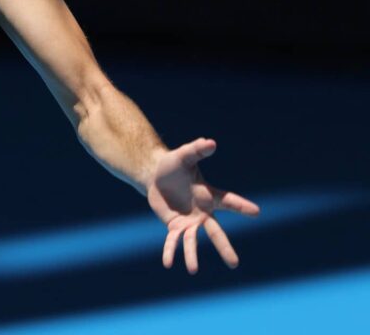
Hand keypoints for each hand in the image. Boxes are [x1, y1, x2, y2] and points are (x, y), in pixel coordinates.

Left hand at [146, 137, 260, 273]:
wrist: (155, 175)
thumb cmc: (174, 164)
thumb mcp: (184, 156)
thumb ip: (196, 150)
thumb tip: (209, 141)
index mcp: (208, 196)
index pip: (228, 201)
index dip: (241, 206)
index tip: (256, 212)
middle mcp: (201, 213)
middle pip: (215, 233)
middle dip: (224, 248)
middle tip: (234, 264)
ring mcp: (188, 222)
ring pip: (192, 241)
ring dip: (191, 255)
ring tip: (193, 270)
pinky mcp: (173, 226)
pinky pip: (172, 241)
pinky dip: (170, 251)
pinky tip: (168, 264)